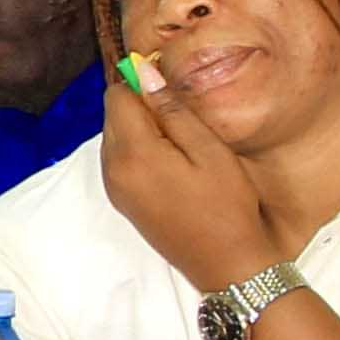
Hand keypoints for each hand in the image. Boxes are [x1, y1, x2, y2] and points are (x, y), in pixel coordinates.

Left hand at [93, 54, 283, 295]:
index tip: (173, 94)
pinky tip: (172, 165)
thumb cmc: (226, 206)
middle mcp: (113, 171)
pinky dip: (140, 151)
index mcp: (132, 154)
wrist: (226, 265)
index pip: (117, 96)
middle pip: (113, 116)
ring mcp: (115, 189)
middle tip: (185, 124)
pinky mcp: (123, 202)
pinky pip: (120, 160)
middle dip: (142, 108)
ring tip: (183, 147)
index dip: (142, 85)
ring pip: (116, 137)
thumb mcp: (208, 150)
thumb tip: (142, 73)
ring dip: (142, 130)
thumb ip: (172, 110)